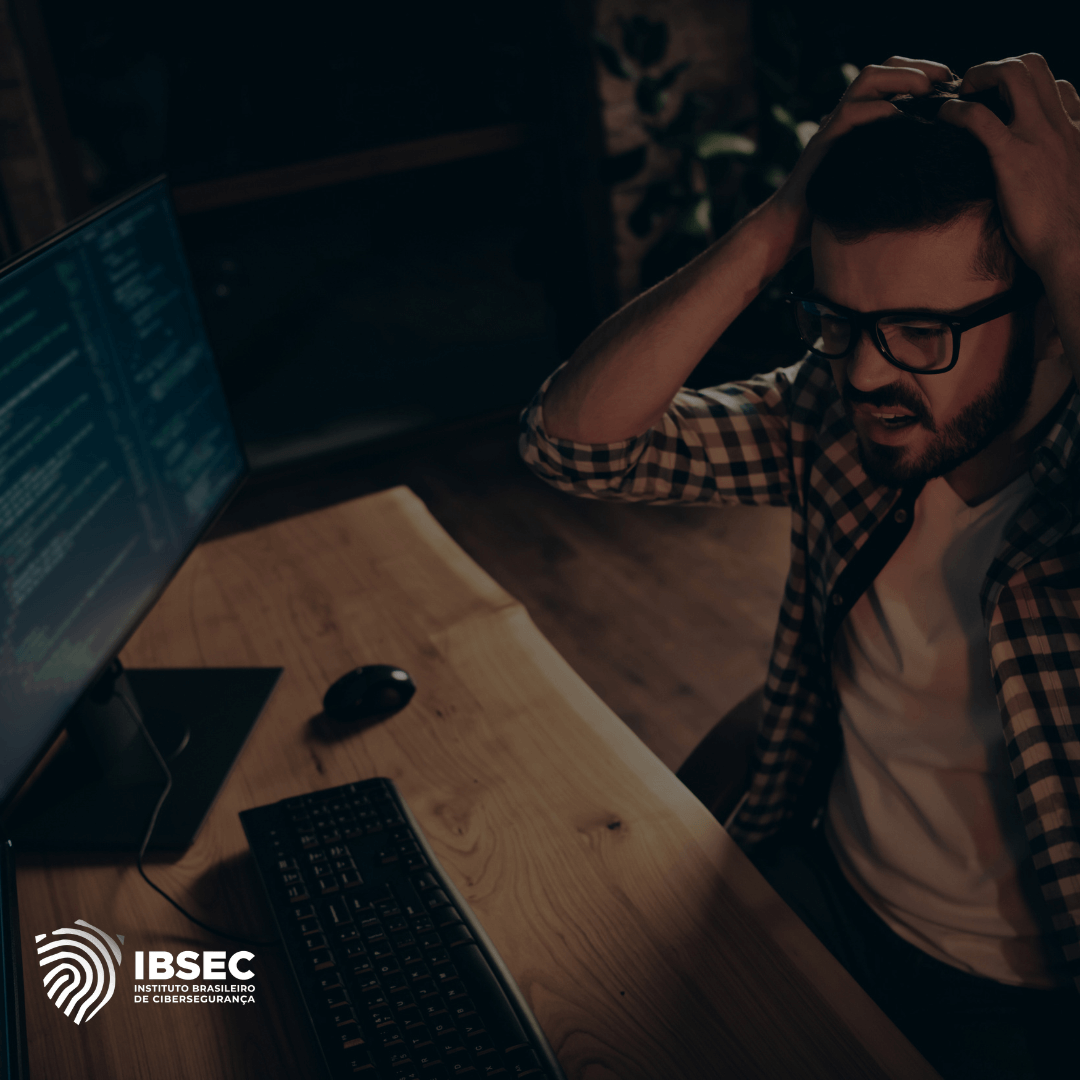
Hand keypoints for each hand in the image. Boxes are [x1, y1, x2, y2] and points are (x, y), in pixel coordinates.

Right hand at [773, 56, 953, 244]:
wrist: (793, 226)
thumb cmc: (835, 209)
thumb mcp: (875, 179)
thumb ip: (897, 161)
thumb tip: (938, 160)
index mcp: (863, 120)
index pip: (895, 77)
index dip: (926, 72)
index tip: (954, 84)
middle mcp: (848, 116)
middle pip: (884, 68)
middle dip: (919, 67)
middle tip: (947, 79)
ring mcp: (834, 127)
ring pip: (867, 80)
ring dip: (900, 78)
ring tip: (925, 89)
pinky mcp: (822, 143)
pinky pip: (848, 114)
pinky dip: (875, 110)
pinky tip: (896, 116)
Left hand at [939, 54, 1079, 281]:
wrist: (1074, 248)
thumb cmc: (1069, 228)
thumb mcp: (1072, 184)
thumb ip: (1061, 165)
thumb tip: (1038, 173)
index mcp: (1076, 131)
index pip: (1059, 88)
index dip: (1028, 89)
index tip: (1003, 105)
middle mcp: (1060, 125)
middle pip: (1035, 66)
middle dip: (999, 67)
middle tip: (974, 90)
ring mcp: (1037, 137)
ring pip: (1013, 74)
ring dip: (980, 75)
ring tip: (959, 95)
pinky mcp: (1012, 157)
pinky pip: (980, 118)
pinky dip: (957, 111)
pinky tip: (945, 118)